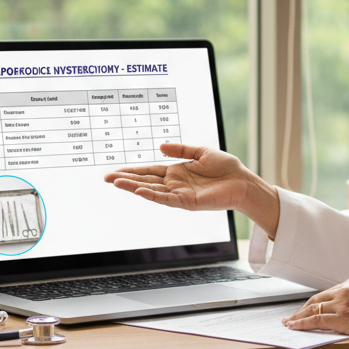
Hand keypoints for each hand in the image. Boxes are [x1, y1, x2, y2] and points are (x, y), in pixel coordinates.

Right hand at [105, 143, 279, 235]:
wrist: (243, 181)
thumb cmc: (226, 168)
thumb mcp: (201, 152)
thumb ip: (180, 149)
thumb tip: (160, 145)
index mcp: (176, 172)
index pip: (148, 171)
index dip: (131, 171)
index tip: (114, 171)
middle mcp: (174, 184)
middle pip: (145, 181)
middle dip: (125, 180)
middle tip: (106, 178)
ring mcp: (179, 194)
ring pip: (152, 191)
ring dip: (134, 187)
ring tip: (116, 183)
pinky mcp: (188, 202)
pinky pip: (166, 199)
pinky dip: (152, 195)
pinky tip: (140, 191)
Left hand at [282, 278, 348, 341]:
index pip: (327, 293)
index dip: (314, 302)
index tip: (307, 307)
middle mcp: (344, 291)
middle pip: (316, 300)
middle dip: (302, 309)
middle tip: (292, 316)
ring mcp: (341, 304)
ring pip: (312, 310)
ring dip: (298, 317)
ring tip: (289, 323)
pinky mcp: (341, 318)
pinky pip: (316, 321)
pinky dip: (302, 324)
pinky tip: (294, 327)